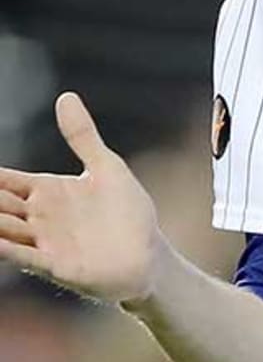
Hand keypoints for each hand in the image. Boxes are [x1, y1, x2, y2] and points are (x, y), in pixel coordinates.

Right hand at [0, 93, 163, 304]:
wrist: (149, 254)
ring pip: (2, 230)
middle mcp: (37, 217)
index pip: (3, 180)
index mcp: (46, 192)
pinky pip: (24, 256)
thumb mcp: (106, 167)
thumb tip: (65, 96)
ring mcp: (44, 242)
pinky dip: (7, 249)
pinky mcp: (57, 265)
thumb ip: (82, 136)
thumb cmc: (126, 212)